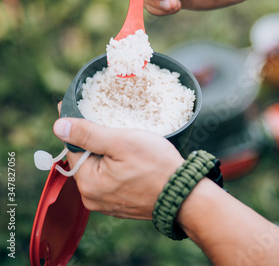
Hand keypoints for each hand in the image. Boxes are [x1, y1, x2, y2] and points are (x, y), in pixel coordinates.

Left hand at [53, 116, 183, 219]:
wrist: (184, 195)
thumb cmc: (156, 166)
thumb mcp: (121, 142)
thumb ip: (88, 134)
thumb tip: (58, 126)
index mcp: (88, 183)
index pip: (73, 148)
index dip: (79, 127)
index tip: (82, 109)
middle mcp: (92, 198)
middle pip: (86, 160)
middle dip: (98, 143)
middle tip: (117, 128)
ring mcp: (107, 205)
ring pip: (100, 170)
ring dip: (110, 156)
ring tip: (130, 145)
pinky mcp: (121, 206)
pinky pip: (112, 182)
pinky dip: (119, 170)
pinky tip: (135, 162)